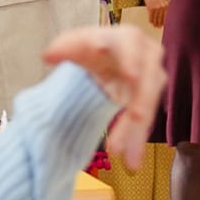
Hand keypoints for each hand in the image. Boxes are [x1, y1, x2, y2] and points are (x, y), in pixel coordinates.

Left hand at [42, 26, 166, 169]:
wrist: (103, 63)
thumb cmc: (89, 50)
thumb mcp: (73, 45)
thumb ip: (63, 48)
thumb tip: (48, 56)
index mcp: (127, 38)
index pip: (132, 45)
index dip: (133, 60)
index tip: (130, 76)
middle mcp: (146, 58)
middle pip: (147, 80)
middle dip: (141, 101)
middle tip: (135, 117)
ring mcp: (151, 80)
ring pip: (146, 107)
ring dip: (135, 131)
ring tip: (119, 151)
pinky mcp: (148, 102)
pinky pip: (143, 124)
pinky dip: (135, 142)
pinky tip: (130, 161)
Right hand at [142, 0, 168, 27]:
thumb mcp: (164, 2)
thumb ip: (166, 8)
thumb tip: (165, 19)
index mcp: (167, 6)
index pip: (167, 16)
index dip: (165, 22)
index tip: (165, 26)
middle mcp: (163, 7)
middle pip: (161, 19)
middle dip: (160, 24)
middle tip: (158, 27)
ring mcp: (157, 8)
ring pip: (156, 19)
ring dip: (155, 23)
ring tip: (155, 26)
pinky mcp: (151, 8)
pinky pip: (151, 17)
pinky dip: (151, 20)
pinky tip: (151, 22)